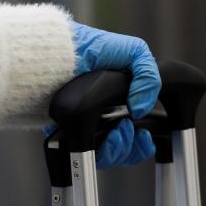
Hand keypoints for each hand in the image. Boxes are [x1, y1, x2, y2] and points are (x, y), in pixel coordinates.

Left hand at [69, 21, 160, 168]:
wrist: (56, 53)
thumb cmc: (90, 48)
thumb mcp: (133, 52)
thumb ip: (149, 76)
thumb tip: (142, 109)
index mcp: (121, 104)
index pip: (137, 134)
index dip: (142, 142)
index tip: (145, 136)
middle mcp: (104, 119)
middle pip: (124, 151)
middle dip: (130, 147)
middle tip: (125, 128)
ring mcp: (86, 128)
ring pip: (108, 156)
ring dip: (118, 150)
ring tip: (115, 132)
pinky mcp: (67, 134)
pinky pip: (84, 156)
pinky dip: (97, 152)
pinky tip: (98, 138)